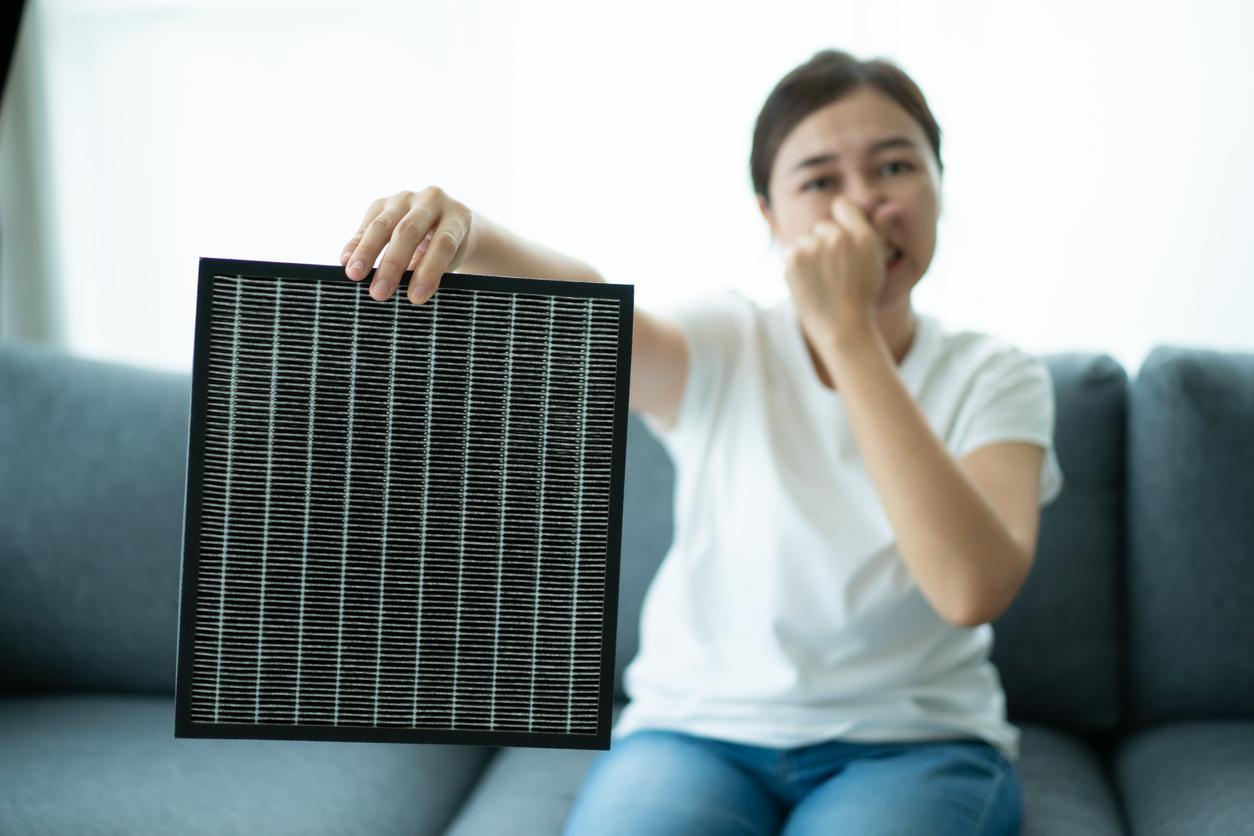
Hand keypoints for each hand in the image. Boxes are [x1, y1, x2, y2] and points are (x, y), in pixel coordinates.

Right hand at [340, 186, 476, 304]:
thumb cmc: (450, 250)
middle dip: (393, 264)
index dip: (429, 271)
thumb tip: (401, 295)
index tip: (416, 298)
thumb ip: (429, 271)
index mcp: (457, 216)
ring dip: (366, 253)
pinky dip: (355, 244)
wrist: (445, 221)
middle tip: (379, 293)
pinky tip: (346, 261)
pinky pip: (366, 225)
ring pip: (382, 225)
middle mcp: (432, 200)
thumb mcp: (450, 260)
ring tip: (355, 276)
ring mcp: (405, 198)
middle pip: (408, 231)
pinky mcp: (383, 203)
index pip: (443, 244)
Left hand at [783, 195, 898, 346]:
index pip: (842, 205)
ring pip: (806, 240)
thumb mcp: (875, 262)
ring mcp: (813, 247)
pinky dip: (795, 265)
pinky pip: (790, 251)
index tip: (842, 241)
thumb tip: (891, 206)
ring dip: (809, 254)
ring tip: (822, 279)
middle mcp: (837, 237)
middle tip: (834, 270)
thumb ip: (879, 230)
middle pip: (823, 225)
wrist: (842, 328)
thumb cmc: (862, 295)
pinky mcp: (793, 259)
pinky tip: (808, 282)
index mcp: (861, 235)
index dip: (841, 221)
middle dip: (825, 242)